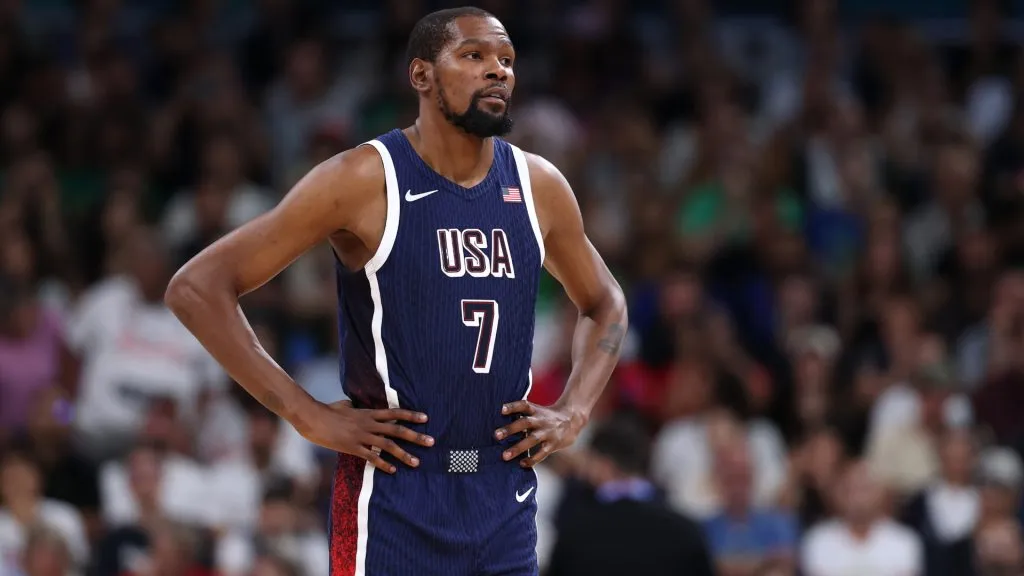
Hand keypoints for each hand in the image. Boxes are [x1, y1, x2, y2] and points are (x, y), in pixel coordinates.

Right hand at [299, 400, 433, 473]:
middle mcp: (368, 424)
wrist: (312, 418)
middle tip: (431, 442)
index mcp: (368, 413)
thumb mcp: (344, 405)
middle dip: (416, 436)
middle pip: (397, 430)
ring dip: (404, 454)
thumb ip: (353, 406)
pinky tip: (392, 471)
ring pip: (387, 445)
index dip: (411, 415)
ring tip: (416, 462)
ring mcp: (361, 436)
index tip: (426, 419)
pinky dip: (382, 464)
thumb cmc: (327, 410)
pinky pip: (371, 457)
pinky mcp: (352, 447)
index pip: (395, 413)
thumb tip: (354, 404)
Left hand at [494, 401, 586, 467]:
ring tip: (504, 456)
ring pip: (532, 439)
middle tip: (496, 435)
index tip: (501, 409)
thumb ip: (523, 416)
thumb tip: (501, 426)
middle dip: (510, 429)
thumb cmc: (547, 417)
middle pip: (525, 422)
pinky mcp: (553, 444)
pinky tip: (522, 464)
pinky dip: (532, 459)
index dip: (513, 407)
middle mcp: (541, 420)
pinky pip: (542, 453)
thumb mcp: (537, 412)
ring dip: (518, 448)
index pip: (523, 405)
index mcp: (536, 410)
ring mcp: (548, 432)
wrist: (573, 419)